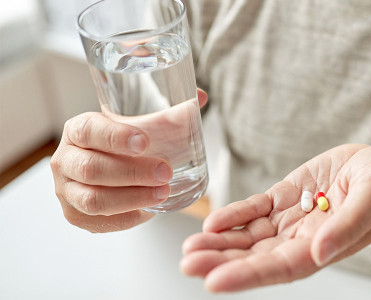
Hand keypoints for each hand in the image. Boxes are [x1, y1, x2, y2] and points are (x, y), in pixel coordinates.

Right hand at [50, 89, 206, 231]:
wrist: (102, 169)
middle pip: (92, 169)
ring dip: (132, 198)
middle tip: (165, 172)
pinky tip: (148, 211)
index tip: (144, 142)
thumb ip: (169, 113)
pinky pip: (99, 221)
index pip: (89, 130)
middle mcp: (65, 160)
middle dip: (132, 173)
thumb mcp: (140, 126)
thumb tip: (201, 97)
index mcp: (78, 130)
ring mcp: (66, 190)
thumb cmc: (124, 145)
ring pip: (94, 199)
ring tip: (162, 193)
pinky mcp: (75, 215)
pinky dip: (126, 217)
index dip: (115, 137)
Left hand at [180, 144, 370, 291]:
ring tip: (189, 246)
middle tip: (188, 262)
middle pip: (256, 256)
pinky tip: (213, 220)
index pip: (280, 268)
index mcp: (323, 246)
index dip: (247, 275)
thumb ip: (348, 224)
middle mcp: (302, 239)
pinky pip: (255, 209)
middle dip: (221, 261)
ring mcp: (291, 218)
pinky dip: (234, 214)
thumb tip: (320, 252)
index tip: (214, 281)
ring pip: (249, 236)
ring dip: (220, 242)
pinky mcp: (284, 197)